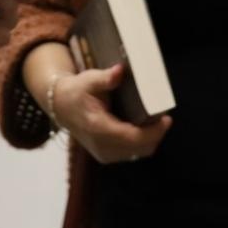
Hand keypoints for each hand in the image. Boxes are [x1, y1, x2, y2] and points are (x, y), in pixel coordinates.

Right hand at [55, 63, 171, 165]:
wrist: (61, 107)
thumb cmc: (77, 91)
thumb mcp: (88, 80)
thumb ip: (105, 78)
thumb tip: (120, 71)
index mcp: (98, 128)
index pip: (133, 138)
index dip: (154, 132)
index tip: (167, 119)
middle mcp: (101, 146)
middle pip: (140, 148)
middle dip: (156, 135)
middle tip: (164, 118)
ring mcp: (103, 154)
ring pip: (138, 153)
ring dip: (150, 139)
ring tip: (156, 122)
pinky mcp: (106, 156)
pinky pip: (131, 153)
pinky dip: (141, 143)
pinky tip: (144, 129)